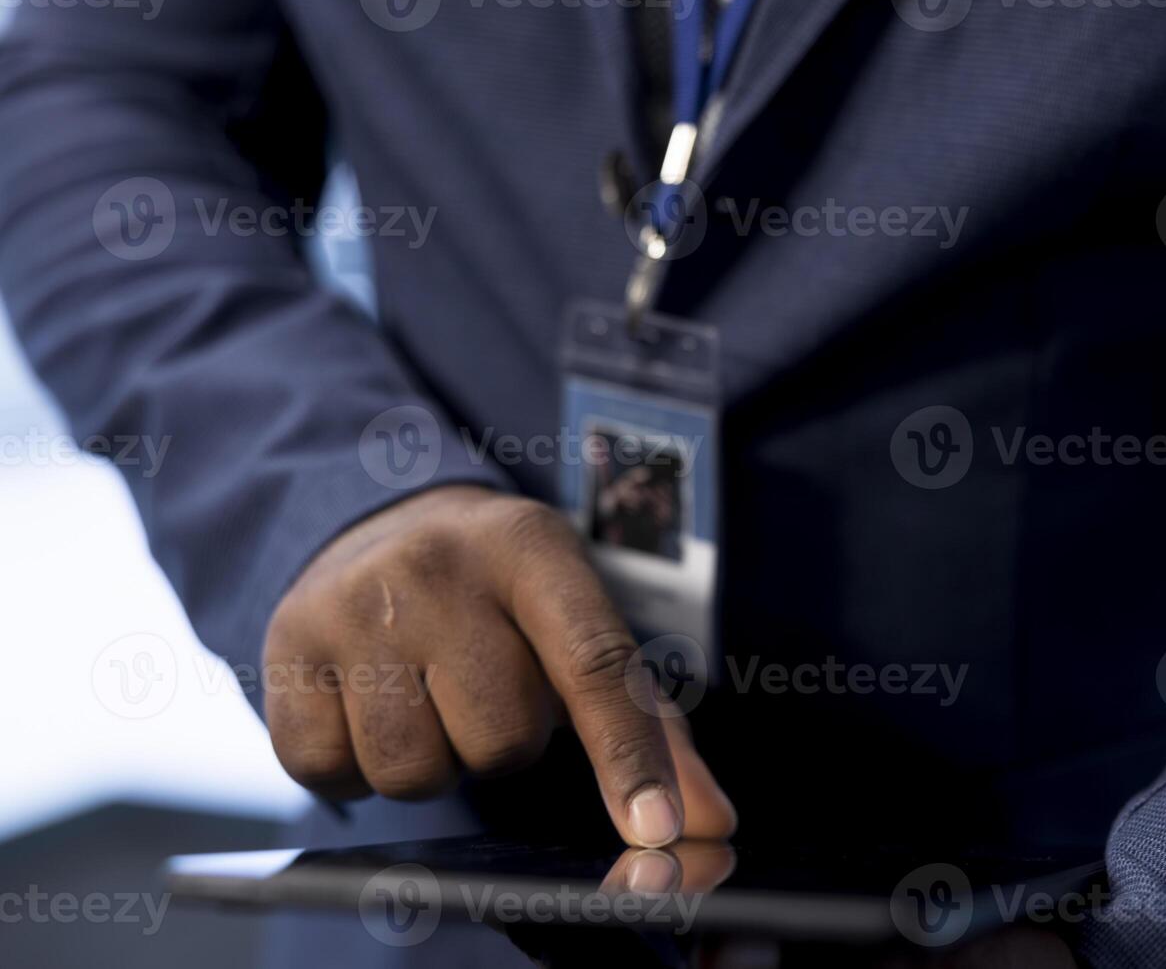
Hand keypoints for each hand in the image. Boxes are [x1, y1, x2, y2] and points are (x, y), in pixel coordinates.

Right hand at [261, 485, 736, 846]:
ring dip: (432, 760)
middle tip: (483, 687)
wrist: (375, 513)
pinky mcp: (283, 645)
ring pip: (414, 771)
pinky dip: (355, 768)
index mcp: (531, 548)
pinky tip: (368, 706)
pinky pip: (329, 774)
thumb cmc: (498, 587)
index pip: (594, 663)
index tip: (659, 830)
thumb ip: (644, 717)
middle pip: (500, 739)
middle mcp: (438, 567)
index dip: (628, 756)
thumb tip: (703, 822)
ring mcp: (351, 603)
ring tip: (427, 695)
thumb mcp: (574, 612)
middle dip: (503, 742)